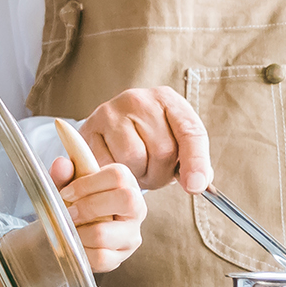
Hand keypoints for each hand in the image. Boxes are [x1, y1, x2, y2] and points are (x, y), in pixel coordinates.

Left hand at [52, 155, 145, 272]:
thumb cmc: (75, 203)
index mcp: (127, 183)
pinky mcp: (121, 257)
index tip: (66, 193)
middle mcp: (137, 208)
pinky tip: (75, 244)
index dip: (88, 184)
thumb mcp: (67, 185)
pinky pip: (100, 257)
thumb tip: (61, 164)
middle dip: (89, 207)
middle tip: (69, 213)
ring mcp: (131, 235)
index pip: (118, 176)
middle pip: (126, 200)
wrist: (72, 232)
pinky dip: (80, 251)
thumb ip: (63, 174)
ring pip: (105, 234)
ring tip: (69, 230)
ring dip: (78, 233)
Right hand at [79, 86, 212, 193]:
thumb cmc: (149, 137)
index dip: (196, 161)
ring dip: (137, 175)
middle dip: (161, 174)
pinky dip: (114, 175)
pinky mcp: (88, 128)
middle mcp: (139, 100)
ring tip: (135, 169)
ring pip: (133, 159)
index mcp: (168, 100)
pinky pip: (107, 165)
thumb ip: (192, 161)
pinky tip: (116, 167)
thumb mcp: (175, 141)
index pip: (190, 131)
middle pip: (162, 151)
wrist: (111, 125)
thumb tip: (195, 183)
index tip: (195, 186)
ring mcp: (111, 112)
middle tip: (153, 173)